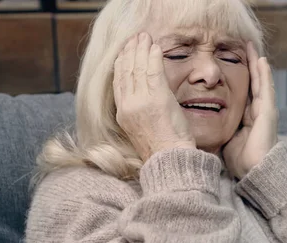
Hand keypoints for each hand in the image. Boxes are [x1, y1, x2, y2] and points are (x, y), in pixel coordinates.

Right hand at [113, 32, 194, 161]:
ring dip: (142, 49)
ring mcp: (142, 101)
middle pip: (126, 71)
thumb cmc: (160, 149)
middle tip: (135, 38)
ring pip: (139, 69)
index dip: (121, 63)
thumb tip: (144, 98)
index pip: (118, 82)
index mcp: (123, 114)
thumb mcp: (141, 129)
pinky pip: (154, 72)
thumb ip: (138, 111)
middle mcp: (129, 105)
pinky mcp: (158, 99)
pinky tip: (156, 48)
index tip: (124, 51)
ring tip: (145, 37)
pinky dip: (154, 58)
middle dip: (130, 51)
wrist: (169, 160)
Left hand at [223, 42, 278, 178]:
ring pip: (261, 81)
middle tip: (243, 46)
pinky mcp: (269, 112)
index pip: (242, 90)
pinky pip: (266, 89)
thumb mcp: (224, 137)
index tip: (229, 60)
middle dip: (249, 64)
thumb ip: (217, 126)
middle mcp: (258, 111)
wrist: (254, 171)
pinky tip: (260, 60)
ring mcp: (265, 110)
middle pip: (253, 82)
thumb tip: (197, 121)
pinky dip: (264, 74)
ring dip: (257, 64)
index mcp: (247, 116)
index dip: (238, 75)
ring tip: (252, 47)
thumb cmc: (239, 159)